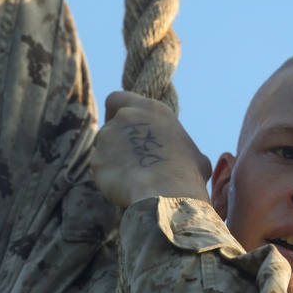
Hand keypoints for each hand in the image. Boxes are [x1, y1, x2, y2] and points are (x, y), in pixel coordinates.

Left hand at [92, 91, 211, 207]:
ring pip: (103, 147)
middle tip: (130, 158)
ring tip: (131, 177)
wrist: (166, 194)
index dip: (116, 112)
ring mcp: (108, 136)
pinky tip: (125, 187)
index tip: (123, 126)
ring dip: (112, 159)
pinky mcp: (97, 159)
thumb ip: (183, 150)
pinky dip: (109, 176)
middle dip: (116, 140)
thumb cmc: (186, 175)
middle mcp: (127, 116)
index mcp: (152, 109)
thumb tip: (193, 161)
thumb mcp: (195, 156)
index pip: (118, 99)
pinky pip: (100, 167)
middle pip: (110, 124)